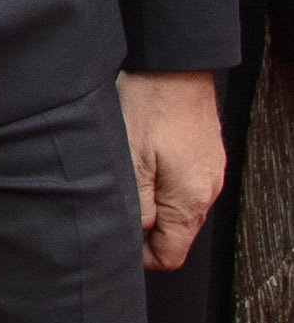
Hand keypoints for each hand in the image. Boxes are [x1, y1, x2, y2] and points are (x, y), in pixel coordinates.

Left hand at [117, 69, 224, 273]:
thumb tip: (138, 237)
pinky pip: (183, 185)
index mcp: (190, 202)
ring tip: (125, 184)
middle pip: (176, 234)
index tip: (118, 240)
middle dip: (145, 231)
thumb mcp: (132, 165)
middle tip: (115, 211)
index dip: (141, 256)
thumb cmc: (150, 109)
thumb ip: (138, 208)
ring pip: (178, 209)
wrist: (173, 65)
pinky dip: (161, 185)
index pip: (171, 256)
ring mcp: (209, 172)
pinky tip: (141, 164)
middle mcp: (207, 191)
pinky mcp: (204, 155)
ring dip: (152, 205)